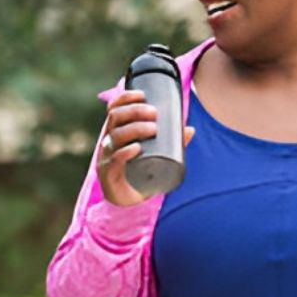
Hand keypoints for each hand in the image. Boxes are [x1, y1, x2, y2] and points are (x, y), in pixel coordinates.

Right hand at [97, 90, 193, 205]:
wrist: (128, 201)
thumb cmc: (140, 172)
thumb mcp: (155, 154)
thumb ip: (172, 143)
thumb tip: (190, 129)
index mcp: (116, 132)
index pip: (114, 109)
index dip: (125, 98)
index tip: (143, 95)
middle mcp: (108, 141)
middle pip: (116, 118)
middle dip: (135, 111)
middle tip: (155, 114)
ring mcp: (106, 157)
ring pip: (115, 137)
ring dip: (134, 129)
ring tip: (153, 128)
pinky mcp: (109, 174)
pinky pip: (114, 160)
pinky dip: (125, 152)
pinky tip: (136, 148)